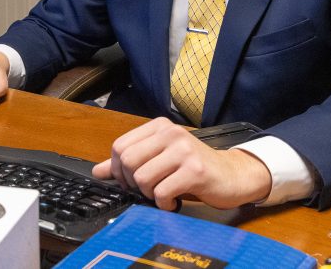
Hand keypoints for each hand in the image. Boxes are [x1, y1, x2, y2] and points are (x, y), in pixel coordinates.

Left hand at [92, 117, 272, 210]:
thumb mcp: (160, 159)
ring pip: (143, 178)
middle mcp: (170, 133)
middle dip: (132, 183)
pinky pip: (162, 192)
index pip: (120, 146)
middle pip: (128, 161)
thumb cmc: (194, 168)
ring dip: (148, 195)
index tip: (130, 181)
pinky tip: (173, 201)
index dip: (118, 170)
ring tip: (161, 195)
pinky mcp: (195, 170)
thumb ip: (129, 163)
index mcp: (159, 127)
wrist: (232, 175)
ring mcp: (183, 150)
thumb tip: (98, 170)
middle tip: (146, 190)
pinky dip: (163, 204)